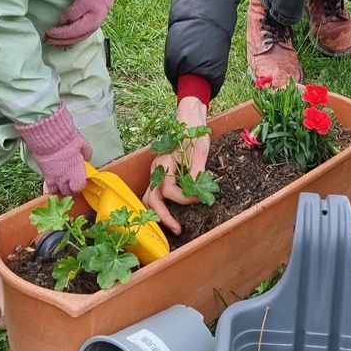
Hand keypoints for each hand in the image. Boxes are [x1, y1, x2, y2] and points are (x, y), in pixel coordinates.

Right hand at [16, 103, 92, 194]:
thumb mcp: (83, 145)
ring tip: (62, 182)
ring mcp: (54, 178)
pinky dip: (51, 185)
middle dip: (71, 188)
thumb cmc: (69, 141)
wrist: (50, 139)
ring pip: (57, 191)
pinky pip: (48, 186)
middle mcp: (65, 179)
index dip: (80, 185)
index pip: (79, 188)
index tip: (81, 180)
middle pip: (68, 192)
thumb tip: (86, 157)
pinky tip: (54, 179)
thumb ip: (86, 153)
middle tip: (72, 181)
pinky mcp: (44, 175)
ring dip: (60, 188)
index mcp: (76, 173)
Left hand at [45, 0, 123, 47]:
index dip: (60, 34)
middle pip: (73, 39)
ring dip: (61, 42)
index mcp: (90, 23)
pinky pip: (75, 38)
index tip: (49, 33)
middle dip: (59, 40)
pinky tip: (60, 40)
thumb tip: (62, 21)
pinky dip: (66, 40)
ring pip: (74, 41)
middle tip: (46, 39)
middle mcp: (91, 30)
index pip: (73, 32)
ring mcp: (89, 31)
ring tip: (50, 40)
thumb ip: (72, 12)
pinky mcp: (86, 29)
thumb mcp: (82, 1)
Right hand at [143, 96, 209, 234]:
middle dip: (164, 217)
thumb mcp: (200, 150)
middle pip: (152, 199)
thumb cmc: (194, 133)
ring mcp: (156, 172)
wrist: (188, 121)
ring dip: (158, 214)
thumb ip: (197, 171)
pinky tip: (171, 214)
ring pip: (149, 198)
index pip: (169, 189)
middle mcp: (156, 169)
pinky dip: (159, 206)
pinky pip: (155, 194)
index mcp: (164, 162)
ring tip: (172, 226)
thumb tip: (197, 193)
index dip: (184, 198)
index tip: (199, 200)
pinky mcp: (159, 175)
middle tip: (178, 229)